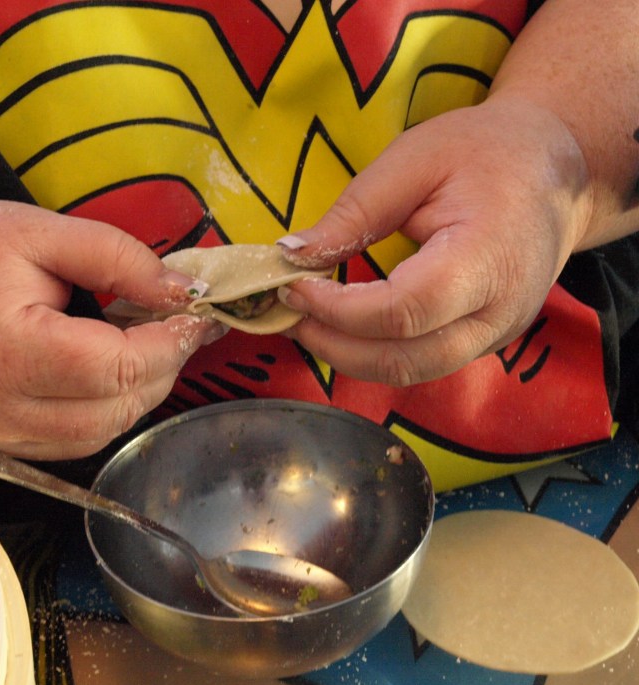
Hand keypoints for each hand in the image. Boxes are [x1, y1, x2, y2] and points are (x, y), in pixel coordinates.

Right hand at [0, 197, 221, 458]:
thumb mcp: (37, 230)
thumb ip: (117, 257)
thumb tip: (180, 290)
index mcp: (9, 348)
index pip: (116, 366)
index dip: (169, 343)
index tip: (196, 316)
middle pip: (113, 410)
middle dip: (161, 370)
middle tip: (179, 328)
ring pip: (93, 438)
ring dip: (135, 398)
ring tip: (148, 350)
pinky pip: (63, 446)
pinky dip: (99, 417)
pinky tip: (108, 379)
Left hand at [278, 96, 590, 385]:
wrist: (556, 173)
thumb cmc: (485, 153)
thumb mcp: (413, 160)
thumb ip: (353, 212)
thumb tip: (291, 254)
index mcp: (488, 258)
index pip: (403, 312)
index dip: (337, 310)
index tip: (292, 286)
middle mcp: (499, 312)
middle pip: (403, 360)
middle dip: (333, 344)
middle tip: (287, 312)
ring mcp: (496, 335)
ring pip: (410, 373)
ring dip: (348, 356)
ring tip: (306, 321)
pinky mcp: (484, 342)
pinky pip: (422, 363)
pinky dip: (373, 353)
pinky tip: (342, 326)